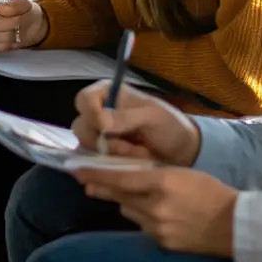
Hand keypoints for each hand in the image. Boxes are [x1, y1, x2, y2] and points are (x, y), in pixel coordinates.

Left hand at [68, 165, 236, 256]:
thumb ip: (152, 175)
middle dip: (103, 189)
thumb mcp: (181, 172)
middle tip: (85, 183)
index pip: (120, 178)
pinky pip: (143, 227)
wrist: (234, 225)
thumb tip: (126, 177)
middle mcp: (155, 206)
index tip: (78, 171)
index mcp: (162, 183)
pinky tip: (155, 214)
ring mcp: (158, 228)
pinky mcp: (163, 243)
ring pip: (129, 212)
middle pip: (119, 197)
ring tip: (136, 197)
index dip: (97, 175)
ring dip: (127, 203)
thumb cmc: (209, 191)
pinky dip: (143, 218)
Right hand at [72, 82, 200, 165]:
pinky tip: (127, 166)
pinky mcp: (102, 158)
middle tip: (128, 148)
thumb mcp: (152, 117)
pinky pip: (93, 164)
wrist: (181, 153)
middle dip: (103, 141)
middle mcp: (98, 114)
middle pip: (81, 126)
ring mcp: (99, 138)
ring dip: (109, 155)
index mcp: (108, 94)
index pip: (84, 100)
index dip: (90, 113)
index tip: (105, 128)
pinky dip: (109, 167)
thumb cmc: (168, 126)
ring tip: (134, 156)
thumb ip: (126, 117)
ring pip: (86, 147)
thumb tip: (101, 123)